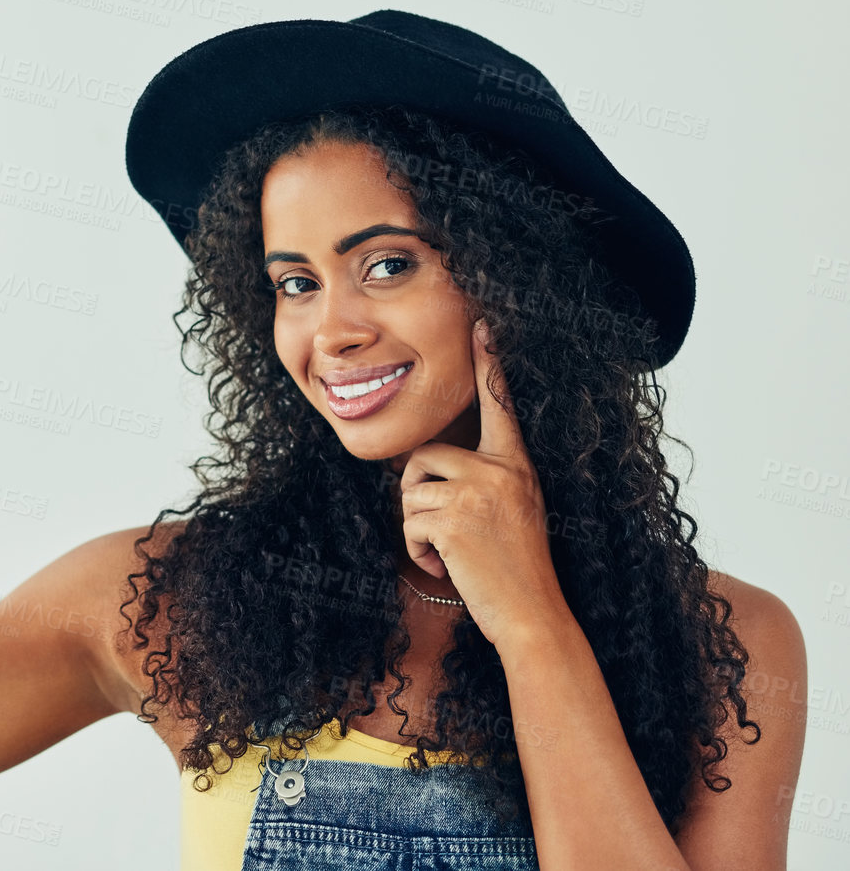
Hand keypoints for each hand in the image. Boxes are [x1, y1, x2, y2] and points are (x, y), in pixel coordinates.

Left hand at [398, 320, 572, 648]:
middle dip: (417, 494)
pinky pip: (409, 524)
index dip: (490, 365)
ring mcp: (478, 494)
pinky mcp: (454, 520)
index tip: (481, 326)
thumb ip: (483, 482)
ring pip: (410, 494)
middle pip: (423, 457)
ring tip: (454, 550)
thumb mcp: (514, 511)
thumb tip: (427, 470)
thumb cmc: (516, 568)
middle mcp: (500, 471)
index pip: (501, 407)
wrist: (532, 615)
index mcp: (516, 465)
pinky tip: (448, 566)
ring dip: (418, 529)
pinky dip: (419, 551)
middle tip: (443, 527)